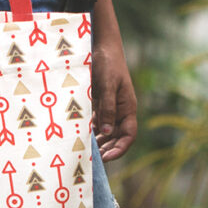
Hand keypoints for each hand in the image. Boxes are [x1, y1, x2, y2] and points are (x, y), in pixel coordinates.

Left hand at [92, 39, 137, 161]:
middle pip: (116, 139)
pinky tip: (78, 138)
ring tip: (84, 154)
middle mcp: (120, 111)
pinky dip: (89, 133)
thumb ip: (107, 107)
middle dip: (106, 151)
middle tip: (91, 161)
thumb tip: (107, 132)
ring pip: (105, 133)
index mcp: (127, 108)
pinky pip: (95, 124)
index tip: (106, 158)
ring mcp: (109, 109)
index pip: (128, 136)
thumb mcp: (107, 84)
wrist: (100, 46)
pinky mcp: (98, 105)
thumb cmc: (107, 62)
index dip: (119, 149)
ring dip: (97, 144)